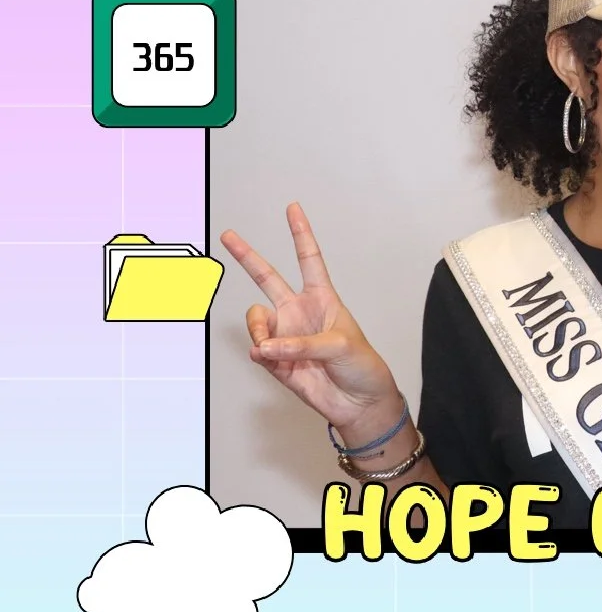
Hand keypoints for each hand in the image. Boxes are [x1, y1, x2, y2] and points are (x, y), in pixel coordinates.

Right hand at [219, 203, 401, 437]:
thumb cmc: (361, 366)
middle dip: (248, 256)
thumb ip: (302, 343)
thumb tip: (265, 347)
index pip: (309, 260)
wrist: (358, 402)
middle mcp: (299, 312)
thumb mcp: (341, 346)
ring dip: (258, 330)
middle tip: (229, 235)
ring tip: (271, 347)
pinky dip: (261, 352)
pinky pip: (256, 349)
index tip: (292, 208)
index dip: (300, 234)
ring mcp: (285, 335)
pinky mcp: (275, 360)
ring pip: (255, 320)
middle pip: (268, 278)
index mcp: (323, 299)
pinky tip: (270, 358)